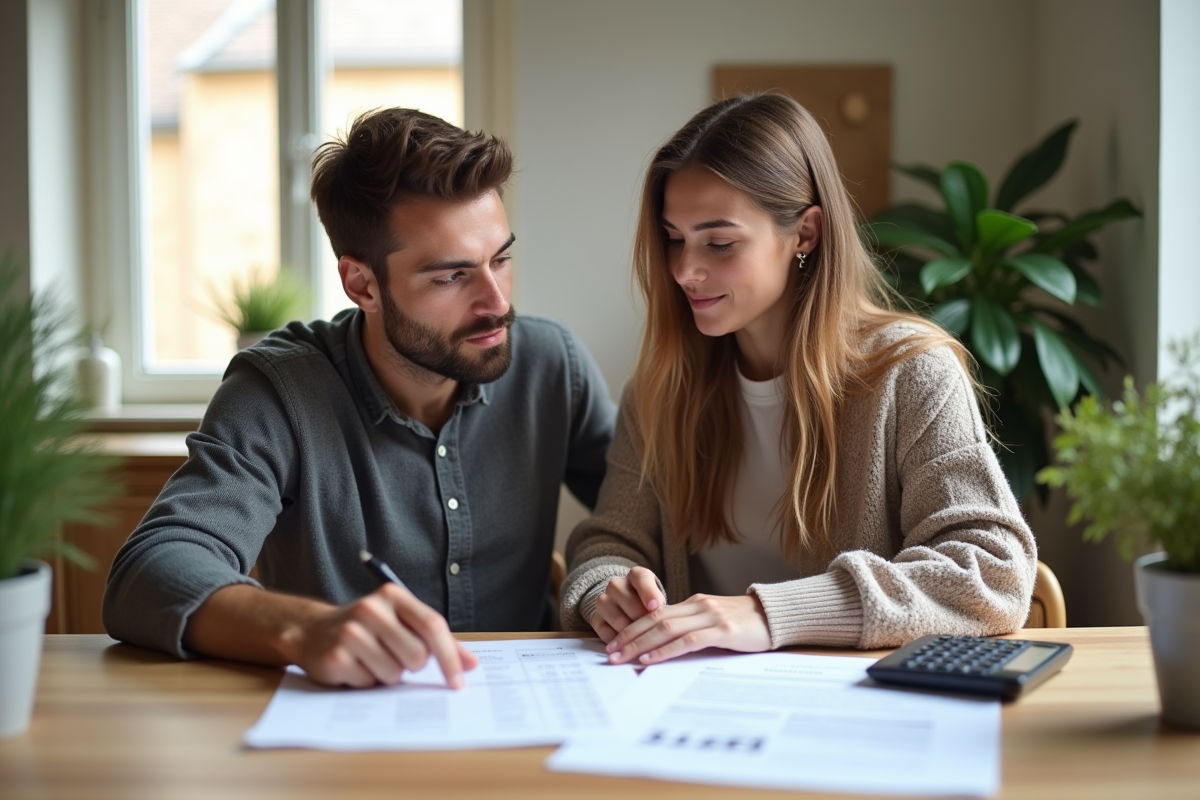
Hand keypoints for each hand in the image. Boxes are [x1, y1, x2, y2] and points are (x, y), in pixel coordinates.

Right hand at [288, 583, 478, 688]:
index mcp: (393, 595)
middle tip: (395, 656)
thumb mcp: (402, 623)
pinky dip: (366, 682)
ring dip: (387, 674)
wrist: (313, 631)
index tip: (458, 681)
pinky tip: (354, 666)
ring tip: (371, 659)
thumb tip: (471, 664)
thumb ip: (439, 641)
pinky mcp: (334, 656)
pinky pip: (368, 683)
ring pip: (393, 673)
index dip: (449, 656)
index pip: (432, 625)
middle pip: (416, 655)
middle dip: (412, 665)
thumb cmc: (369, 629)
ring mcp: (350, 632)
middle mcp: (371, 608)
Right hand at [589, 566, 665, 642]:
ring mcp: (603, 601)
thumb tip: (659, 618)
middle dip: (644, 620)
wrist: (626, 607)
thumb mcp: (658, 598)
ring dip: (632, 633)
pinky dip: (618, 641)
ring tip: (642, 640)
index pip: (641, 579)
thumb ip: (659, 604)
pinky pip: (606, 632)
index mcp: (635, 575)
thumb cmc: (649, 604)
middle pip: (630, 603)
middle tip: (653, 631)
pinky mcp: (596, 618)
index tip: (656, 607)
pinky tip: (628, 645)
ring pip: (619, 620)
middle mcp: (616, 584)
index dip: (649, 593)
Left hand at [606, 593, 771, 665]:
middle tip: (610, 653)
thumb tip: (663, 647)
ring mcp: (710, 616)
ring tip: (622, 658)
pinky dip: (666, 650)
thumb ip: (692, 629)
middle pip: (654, 620)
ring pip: (666, 629)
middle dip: (628, 637)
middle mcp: (698, 606)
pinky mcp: (723, 630)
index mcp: (693, 604)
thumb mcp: (714, 623)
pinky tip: (650, 660)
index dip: (631, 628)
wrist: (777, 617)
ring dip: (640, 644)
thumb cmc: (746, 625)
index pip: (654, 615)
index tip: (614, 643)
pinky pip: (687, 640)